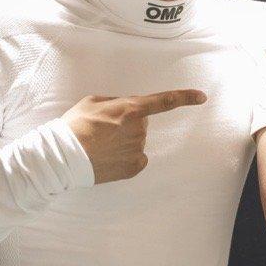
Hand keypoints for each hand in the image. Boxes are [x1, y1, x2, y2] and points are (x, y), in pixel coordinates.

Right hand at [62, 89, 206, 183]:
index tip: (201, 97)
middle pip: (142, 123)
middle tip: (103, 129)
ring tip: (101, 144)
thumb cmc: (76, 124)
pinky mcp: (133, 167)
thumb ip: (117, 102)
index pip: (165, 101)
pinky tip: (109, 157)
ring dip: (124, 141)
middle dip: (128, 123)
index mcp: (132, 109)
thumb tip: (126, 108)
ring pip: (137, 141)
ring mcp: (138, 150)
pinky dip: (126, 157)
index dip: (185, 97)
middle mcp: (139, 129)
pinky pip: (137, 158)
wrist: (64, 156)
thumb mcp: (95, 101)